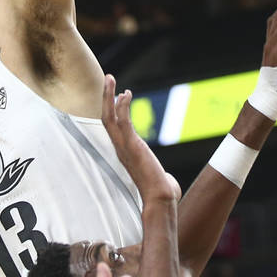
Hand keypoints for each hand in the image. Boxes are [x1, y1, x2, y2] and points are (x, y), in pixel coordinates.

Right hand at [102, 75, 180, 204]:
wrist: (161, 199)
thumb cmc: (161, 193)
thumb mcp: (159, 179)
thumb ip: (162, 177)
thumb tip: (171, 183)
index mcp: (123, 152)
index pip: (112, 127)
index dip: (112, 109)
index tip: (117, 95)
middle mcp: (119, 147)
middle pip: (105, 117)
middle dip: (105, 97)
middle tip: (108, 78)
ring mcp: (124, 146)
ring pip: (108, 117)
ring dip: (108, 96)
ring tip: (110, 78)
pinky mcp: (132, 145)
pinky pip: (122, 121)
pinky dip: (122, 106)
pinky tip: (126, 93)